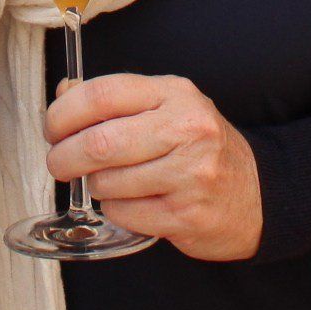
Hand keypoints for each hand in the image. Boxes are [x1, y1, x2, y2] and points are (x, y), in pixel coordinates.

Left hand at [46, 73, 262, 261]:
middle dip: (65, 156)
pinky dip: (116, 210)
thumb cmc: (200, 148)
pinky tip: (133, 202)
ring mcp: (190, 174)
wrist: (258, 194)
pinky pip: (124, 214)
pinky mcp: (187, 215)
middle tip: (58, 163)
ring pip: (108, 182)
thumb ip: (116, 101)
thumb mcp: (167, 108)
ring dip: (95, 186)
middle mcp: (186, 129)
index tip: (52, 127)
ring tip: (109, 182)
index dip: (63, 112)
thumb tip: (63, 94)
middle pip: (100, 142)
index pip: (103, 94)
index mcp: (175, 94)